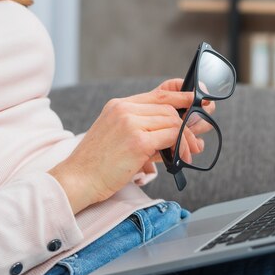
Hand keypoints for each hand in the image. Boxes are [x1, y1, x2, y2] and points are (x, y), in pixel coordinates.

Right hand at [49, 79, 204, 213]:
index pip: (159, 93)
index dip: (182, 94)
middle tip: (198, 139)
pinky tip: (181, 158)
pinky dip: (181, 148)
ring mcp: (131, 123)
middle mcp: (125, 109)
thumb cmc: (98, 165)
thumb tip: (180, 135)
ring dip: (186, 139)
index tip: (197, 99)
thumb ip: (146, 132)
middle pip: (169, 109)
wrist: (77, 180)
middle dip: (189, 124)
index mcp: (119, 105)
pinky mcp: (138, 141)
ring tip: (189, 153)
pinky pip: (171, 137)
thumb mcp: (119, 139)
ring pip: (173, 122)